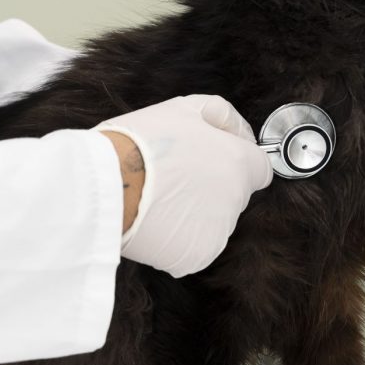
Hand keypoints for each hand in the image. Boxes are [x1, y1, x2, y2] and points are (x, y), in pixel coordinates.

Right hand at [96, 95, 272, 276]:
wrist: (106, 184)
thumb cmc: (140, 142)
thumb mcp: (184, 107)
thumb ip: (221, 115)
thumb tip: (236, 132)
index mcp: (239, 163)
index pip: (259, 170)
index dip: (234, 163)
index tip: (208, 161)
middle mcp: (236, 200)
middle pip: (233, 197)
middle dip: (209, 188)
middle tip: (172, 178)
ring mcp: (217, 232)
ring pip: (211, 223)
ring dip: (192, 214)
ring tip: (157, 199)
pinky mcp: (195, 256)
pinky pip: (192, 247)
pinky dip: (176, 239)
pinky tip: (153, 221)